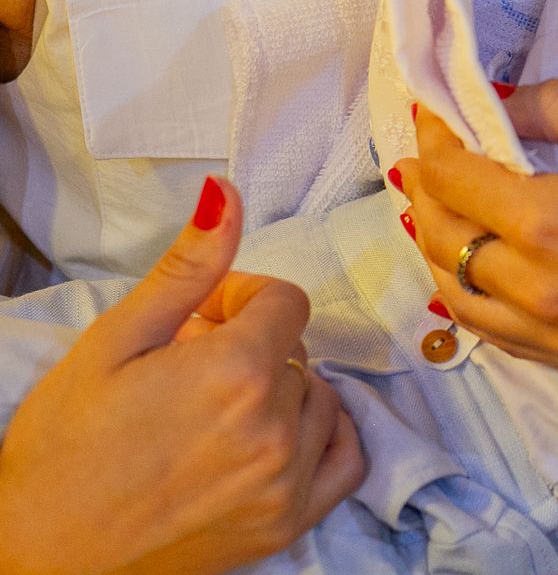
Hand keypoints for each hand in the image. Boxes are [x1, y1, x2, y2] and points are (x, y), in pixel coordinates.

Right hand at [0, 179, 363, 574]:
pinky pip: (348, 458)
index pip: (286, 301)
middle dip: (254, 347)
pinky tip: (277, 435)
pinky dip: (324, 437)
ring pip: (320, 398)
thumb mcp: (114, 341)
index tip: (202, 318)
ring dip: (283, 392)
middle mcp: (273, 426)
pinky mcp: (287, 524)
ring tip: (217, 410)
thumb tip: (229, 193)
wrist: (36, 551)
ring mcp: (286, 480)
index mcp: (235, 370)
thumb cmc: (62, 445)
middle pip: (298, 351)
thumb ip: (187, 268)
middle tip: (192, 368)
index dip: (242, 299)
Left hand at [393, 82, 557, 374]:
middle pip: (440, 236)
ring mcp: (548, 332)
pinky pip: (492, 332)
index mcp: (540, 219)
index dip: (432, 137)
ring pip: (454, 295)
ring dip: (436, 248)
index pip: (453, 174)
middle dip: (424, 190)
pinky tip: (480, 274)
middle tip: (427, 157)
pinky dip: (468, 296)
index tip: (432, 111)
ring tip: (439, 213)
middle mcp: (528, 284)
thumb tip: (506, 101)